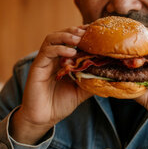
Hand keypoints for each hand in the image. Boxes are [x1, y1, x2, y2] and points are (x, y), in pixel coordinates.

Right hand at [11, 26, 94, 144]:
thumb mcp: (81, 91)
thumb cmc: (59, 104)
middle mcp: (52, 58)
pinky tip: (71, 52)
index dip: (82, 34)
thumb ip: (91, 81)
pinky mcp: (37, 67)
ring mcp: (44, 61)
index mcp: (62, 60)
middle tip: (88, 30)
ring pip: (52, 38)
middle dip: (75, 30)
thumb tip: (110, 76)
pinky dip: (59, 49)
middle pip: (62, 35)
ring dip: (66, 35)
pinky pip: (47, 52)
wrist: (43, 118)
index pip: (72, 41)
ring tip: (79, 38)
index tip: (96, 30)